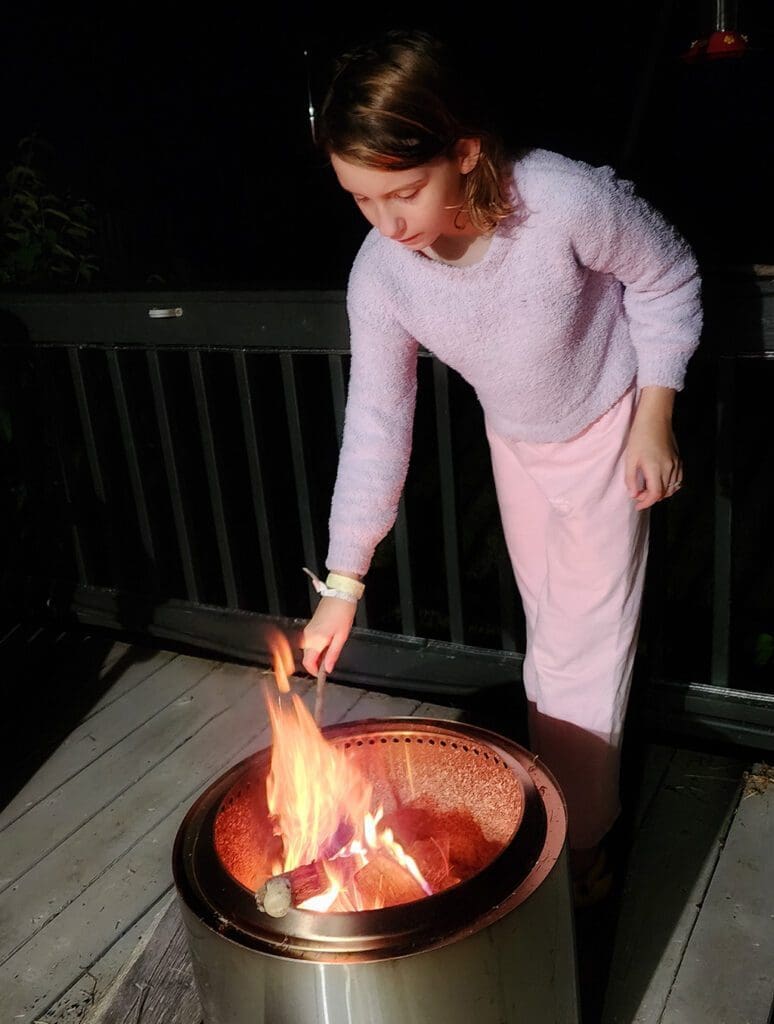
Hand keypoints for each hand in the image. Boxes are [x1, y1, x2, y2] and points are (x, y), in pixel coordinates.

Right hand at [301, 596, 356, 675]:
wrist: (340, 593)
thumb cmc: (343, 612)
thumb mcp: (341, 637)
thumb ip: (333, 654)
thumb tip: (327, 669)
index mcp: (315, 640)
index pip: (308, 663)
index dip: (314, 672)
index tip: (323, 675)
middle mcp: (308, 636)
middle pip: (307, 657)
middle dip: (317, 664)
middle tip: (331, 662)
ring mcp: (308, 630)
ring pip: (308, 650)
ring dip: (318, 655)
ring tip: (333, 649)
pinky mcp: (310, 626)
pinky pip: (310, 642)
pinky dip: (317, 647)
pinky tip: (329, 642)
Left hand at [624, 387, 682, 510]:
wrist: (655, 419)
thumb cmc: (639, 437)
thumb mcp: (630, 458)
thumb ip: (631, 479)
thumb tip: (633, 494)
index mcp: (655, 469)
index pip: (655, 494)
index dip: (646, 503)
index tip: (637, 505)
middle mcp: (669, 469)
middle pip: (664, 493)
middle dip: (650, 498)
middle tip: (638, 495)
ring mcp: (676, 464)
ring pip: (672, 488)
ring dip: (660, 493)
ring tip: (647, 490)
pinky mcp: (679, 460)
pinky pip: (678, 480)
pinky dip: (670, 486)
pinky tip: (660, 484)